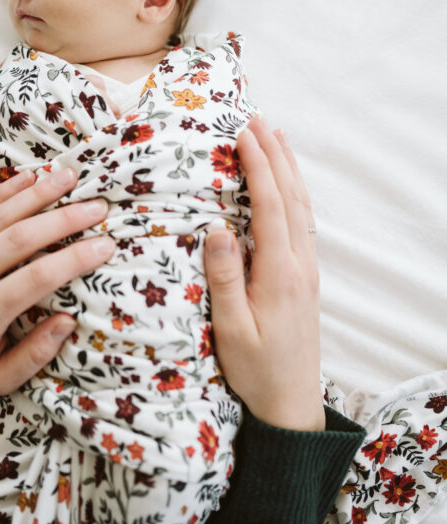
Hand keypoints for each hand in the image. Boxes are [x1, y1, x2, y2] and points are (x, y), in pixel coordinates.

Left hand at [0, 169, 113, 424]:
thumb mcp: (0, 381)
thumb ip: (35, 354)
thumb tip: (68, 320)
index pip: (34, 278)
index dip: (72, 260)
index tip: (105, 246)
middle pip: (19, 238)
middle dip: (62, 220)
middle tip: (98, 208)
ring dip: (36, 194)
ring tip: (70, 176)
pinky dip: (5, 193)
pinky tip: (30, 176)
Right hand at [204, 116, 323, 430]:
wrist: (291, 403)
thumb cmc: (255, 369)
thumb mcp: (230, 328)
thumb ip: (224, 276)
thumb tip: (216, 226)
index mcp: (279, 273)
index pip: (270, 206)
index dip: (258, 166)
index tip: (243, 133)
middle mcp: (299, 265)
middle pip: (291, 198)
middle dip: (275, 155)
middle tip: (257, 120)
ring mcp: (307, 270)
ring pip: (301, 207)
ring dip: (288, 169)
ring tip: (275, 138)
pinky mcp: (306, 278)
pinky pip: (302, 222)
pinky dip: (294, 193)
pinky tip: (287, 186)